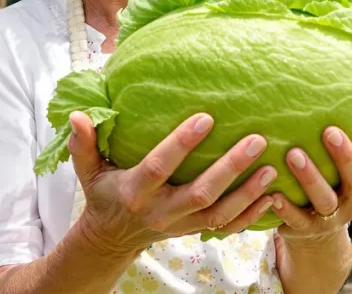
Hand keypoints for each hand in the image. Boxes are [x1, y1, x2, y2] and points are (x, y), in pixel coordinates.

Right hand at [67, 111, 277, 255]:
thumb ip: (84, 144)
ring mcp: (181, 225)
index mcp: (135, 191)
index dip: (182, 143)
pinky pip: (228, 229)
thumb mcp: (88, 170)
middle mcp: (161, 211)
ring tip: (271, 167)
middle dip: (230, 168)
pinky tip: (272, 196)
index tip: (207, 117)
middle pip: (200, 193)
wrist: (113, 237)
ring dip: (248, 193)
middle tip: (256, 139)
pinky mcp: (195, 232)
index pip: (160, 166)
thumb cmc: (104, 192)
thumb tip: (78, 115)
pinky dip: (252, 215)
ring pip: (220, 213)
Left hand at [271, 125, 351, 244]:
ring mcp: (330, 219)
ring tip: (293, 154)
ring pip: (325, 200)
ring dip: (310, 177)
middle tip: (330, 132)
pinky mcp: (305, 230)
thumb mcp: (339, 172)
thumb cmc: (326, 185)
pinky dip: (285, 208)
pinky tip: (273, 193)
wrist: (312, 237)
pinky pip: (296, 220)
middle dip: (345, 157)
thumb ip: (340, 145)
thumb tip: (327, 90)